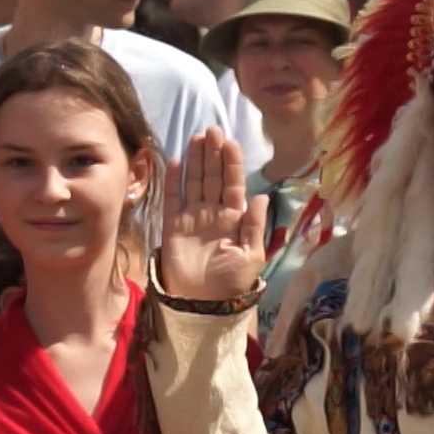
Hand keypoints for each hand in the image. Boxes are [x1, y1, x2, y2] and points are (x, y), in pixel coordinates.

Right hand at [160, 127, 267, 300]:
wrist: (202, 304)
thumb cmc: (230, 283)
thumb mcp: (251, 255)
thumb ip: (255, 225)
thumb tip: (260, 196)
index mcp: (234, 219)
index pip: (232, 184)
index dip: (231, 163)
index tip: (229, 142)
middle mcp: (212, 214)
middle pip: (212, 177)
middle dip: (212, 154)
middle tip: (211, 129)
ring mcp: (191, 218)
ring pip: (194, 182)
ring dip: (195, 161)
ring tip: (196, 137)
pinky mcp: (172, 226)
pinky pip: (172, 199)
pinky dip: (174, 181)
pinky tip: (175, 161)